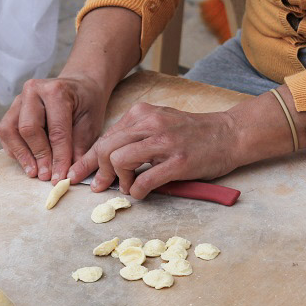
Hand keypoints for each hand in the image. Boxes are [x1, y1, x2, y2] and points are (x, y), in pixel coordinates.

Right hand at [0, 74, 107, 181]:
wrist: (79, 87)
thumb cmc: (86, 105)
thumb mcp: (90, 124)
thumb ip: (79, 148)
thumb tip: (68, 175)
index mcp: (56, 91)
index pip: (56, 130)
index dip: (58, 157)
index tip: (60, 177)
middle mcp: (33, 91)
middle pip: (28, 128)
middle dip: (38, 156)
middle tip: (46, 176)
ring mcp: (19, 99)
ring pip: (10, 130)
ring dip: (22, 155)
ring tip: (34, 173)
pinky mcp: (12, 109)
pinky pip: (5, 132)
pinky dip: (14, 150)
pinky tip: (27, 162)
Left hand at [68, 103, 239, 198]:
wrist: (230, 134)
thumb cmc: (194, 133)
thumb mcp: (160, 122)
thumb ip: (135, 135)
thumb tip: (107, 158)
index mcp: (142, 113)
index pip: (105, 137)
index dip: (88, 159)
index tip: (76, 174)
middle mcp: (150, 123)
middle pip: (106, 148)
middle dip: (98, 170)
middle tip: (100, 186)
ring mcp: (164, 142)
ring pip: (120, 160)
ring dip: (118, 180)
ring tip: (127, 186)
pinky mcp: (178, 162)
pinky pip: (144, 180)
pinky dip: (137, 190)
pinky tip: (141, 192)